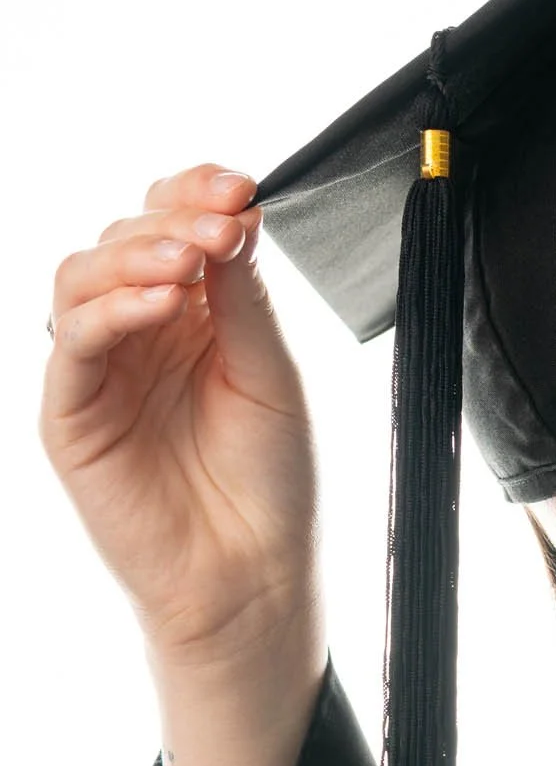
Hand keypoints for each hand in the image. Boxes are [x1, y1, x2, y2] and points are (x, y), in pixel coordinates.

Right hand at [40, 163, 319, 671]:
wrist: (254, 577)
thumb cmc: (270, 486)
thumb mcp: (272, 375)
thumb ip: (245, 297)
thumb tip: (234, 215)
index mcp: (195, 314)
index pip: (177, 225)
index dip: (198, 194)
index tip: (240, 188)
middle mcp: (142, 332)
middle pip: (126, 237)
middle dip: (173, 218)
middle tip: (219, 224)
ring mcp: (103, 369)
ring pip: (84, 275)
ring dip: (135, 253)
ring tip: (186, 260)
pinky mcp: (72, 413)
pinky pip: (73, 341)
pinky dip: (111, 310)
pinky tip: (159, 304)